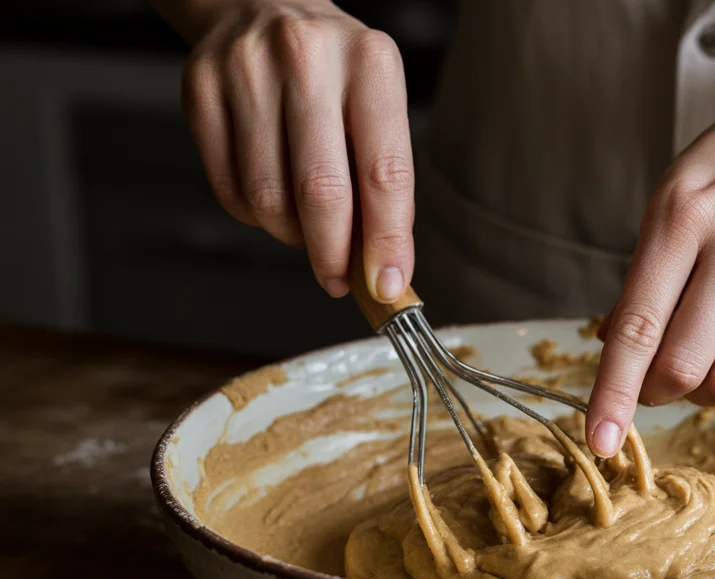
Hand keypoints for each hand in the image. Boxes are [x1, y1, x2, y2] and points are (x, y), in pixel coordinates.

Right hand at [179, 0, 413, 300]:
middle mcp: (307, 57)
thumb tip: (383, 268)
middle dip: (333, 253)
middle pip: (321, 192)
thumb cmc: (334, 72)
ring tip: (306, 229)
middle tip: (338, 279)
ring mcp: (245, 70)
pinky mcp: (200, 89)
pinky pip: (229, 188)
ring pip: (268, 198)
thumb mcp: (375, 105)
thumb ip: (382, 181)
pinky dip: (255, 216)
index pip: (385, 173)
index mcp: (371, 62)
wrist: (264, 5)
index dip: (387, 240)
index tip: (387, 286)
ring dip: (291, 236)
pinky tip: (272, 202)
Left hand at [586, 79, 714, 456]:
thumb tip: (613, 352)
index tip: (601, 441)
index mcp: (683, 218)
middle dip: (656, 390)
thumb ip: (640, 280)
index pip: (639, 327)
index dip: (614, 393)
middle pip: (684, 367)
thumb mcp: (668, 202)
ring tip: (702, 353)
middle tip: (655, 377)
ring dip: (702, 389)